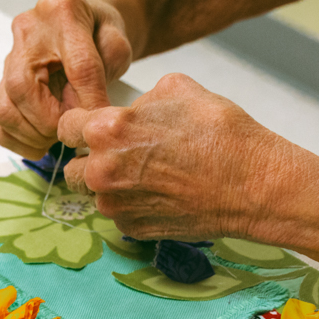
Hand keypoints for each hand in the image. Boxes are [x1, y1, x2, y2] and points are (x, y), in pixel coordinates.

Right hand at [0, 0, 132, 158]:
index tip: (97, 124)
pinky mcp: (2, 79)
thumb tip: (83, 113)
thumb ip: (104, 73)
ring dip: (33, 134)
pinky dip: (19, 138)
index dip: (90, 103)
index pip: (78, 67)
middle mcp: (28, 30)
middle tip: (71, 130)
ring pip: (5, 108)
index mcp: (63, 11)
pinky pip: (0, 119)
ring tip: (58, 135)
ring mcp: (10, 55)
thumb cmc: (99, 32)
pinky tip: (42, 140)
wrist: (83, 23)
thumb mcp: (116, 44)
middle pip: (23, 89)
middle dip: (50, 122)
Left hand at [57, 73, 295, 241]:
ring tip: (147, 175)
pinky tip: (162, 194)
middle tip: (121, 155)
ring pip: (96, 194)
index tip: (92, 129)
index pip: (65, 127)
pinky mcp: (133, 229)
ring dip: (112, 185)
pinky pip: (120, 214)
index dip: (80, 125)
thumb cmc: (221, 133)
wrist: (252, 184)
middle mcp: (103, 171)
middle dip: (91, 160)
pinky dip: (133, 205)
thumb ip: (140, 100)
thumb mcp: (179, 89)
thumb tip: (130, 110)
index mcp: (107, 131)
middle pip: (73, 168)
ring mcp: (116, 205)